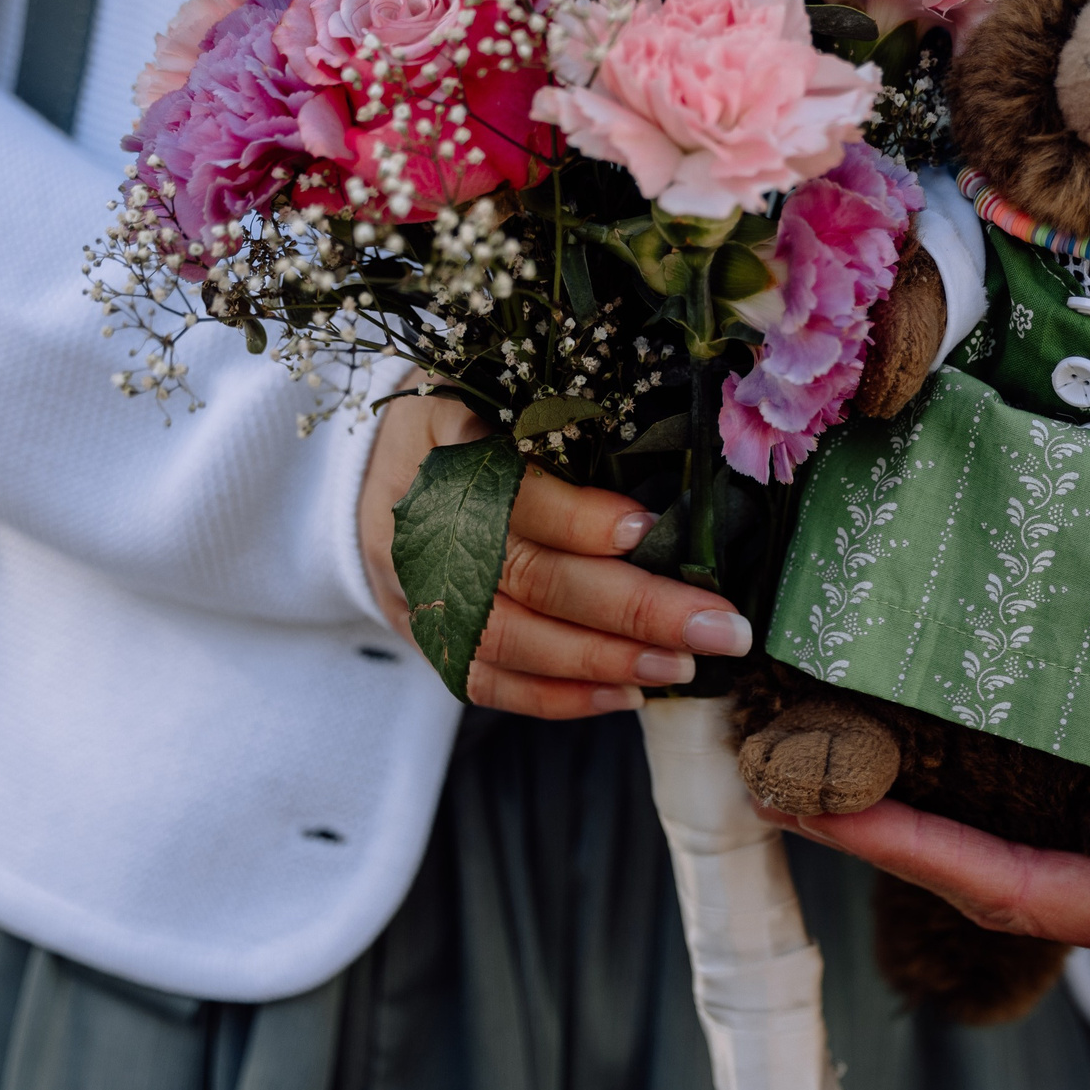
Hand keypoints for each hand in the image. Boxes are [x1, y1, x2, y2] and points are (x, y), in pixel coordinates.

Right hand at [358, 388, 751, 718]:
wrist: (370, 463)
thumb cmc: (468, 417)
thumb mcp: (501, 392)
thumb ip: (563, 426)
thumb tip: (669, 486)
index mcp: (445, 443)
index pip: (513, 490)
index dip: (577, 516)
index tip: (647, 528)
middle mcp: (425, 524)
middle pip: (530, 577)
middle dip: (634, 608)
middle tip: (719, 628)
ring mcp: (419, 589)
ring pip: (513, 640)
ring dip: (604, 661)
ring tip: (681, 667)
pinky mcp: (423, 635)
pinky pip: (487, 682)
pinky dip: (557, 697)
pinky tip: (625, 696)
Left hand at [772, 628, 1089, 1063]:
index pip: (1016, 885)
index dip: (915, 851)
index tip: (825, 809)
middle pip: (982, 844)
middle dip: (878, 813)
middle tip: (778, 767)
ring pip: (1001, 789)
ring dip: (911, 766)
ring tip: (817, 722)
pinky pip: (1045, 731)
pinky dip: (977, 716)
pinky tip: (924, 679)